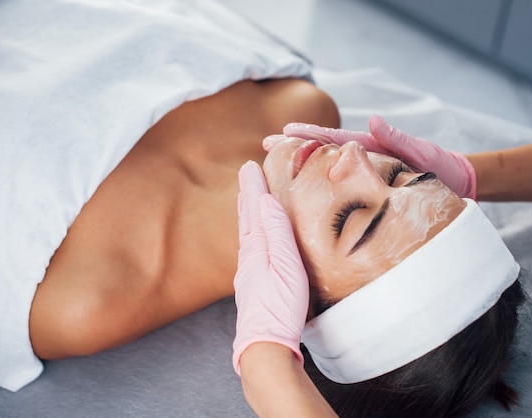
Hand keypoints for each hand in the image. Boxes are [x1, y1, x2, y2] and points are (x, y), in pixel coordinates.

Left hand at [232, 161, 309, 374]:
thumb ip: (277, 233)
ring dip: (248, 212)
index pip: (253, 210)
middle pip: (246, 219)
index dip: (252, 187)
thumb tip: (266, 201)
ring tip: (248, 199)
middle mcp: (249, 258)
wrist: (265, 346)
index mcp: (256, 249)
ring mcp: (249, 272)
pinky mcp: (255, 285)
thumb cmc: (279, 308)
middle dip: (247, 195)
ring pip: (248, 233)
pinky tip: (257, 238)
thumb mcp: (285, 266)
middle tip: (246, 174)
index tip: (250, 166)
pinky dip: (253, 232)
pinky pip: (252, 248)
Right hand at [282, 114, 476, 198]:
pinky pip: (341, 190)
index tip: (280, 134)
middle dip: (294, 149)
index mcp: (368, 149)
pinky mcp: (369, 191)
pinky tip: (306, 197)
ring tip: (277, 170)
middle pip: (322, 153)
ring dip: (303, 169)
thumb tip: (371, 120)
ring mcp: (364, 176)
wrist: (457, 183)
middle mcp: (361, 162)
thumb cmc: (439, 166)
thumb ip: (395, 137)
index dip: (306, 137)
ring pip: (327, 172)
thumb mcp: (418, 151)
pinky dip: (321, 189)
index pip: (331, 140)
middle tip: (266, 147)